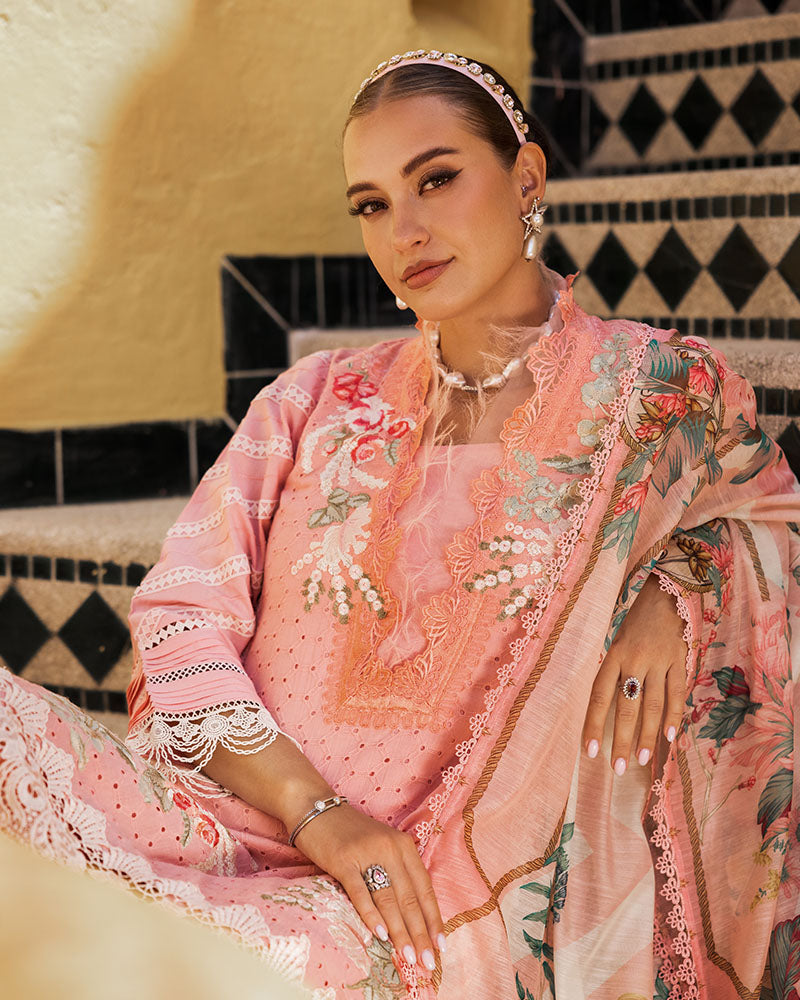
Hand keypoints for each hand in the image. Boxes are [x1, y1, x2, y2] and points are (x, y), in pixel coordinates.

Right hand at [292, 803, 444, 972]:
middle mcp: (390, 848)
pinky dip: (371, 915)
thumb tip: (412, 916)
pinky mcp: (343, 860)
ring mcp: (367, 853)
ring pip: (389, 899)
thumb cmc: (350, 834)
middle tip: (427, 962)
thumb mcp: (382, 846)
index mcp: (404, 845)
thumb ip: (397, 872)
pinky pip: (360, 892)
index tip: (441, 946)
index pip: (425, 888)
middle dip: (420, 934)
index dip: (434, 918)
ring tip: (409, 957)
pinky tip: (380, 935)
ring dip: (400, 932)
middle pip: (409, 898)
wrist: (316, 808)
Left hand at [582, 572, 686, 773]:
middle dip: (621, 739)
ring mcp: (659, 661)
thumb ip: (614, 672)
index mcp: (613, 655)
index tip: (589, 752)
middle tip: (617, 767)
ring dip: (646, 736)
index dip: (593, 724)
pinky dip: (674, 716)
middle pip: (626, 706)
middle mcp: (634, 660)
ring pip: (652, 705)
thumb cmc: (635, 624)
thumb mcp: (616, 642)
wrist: (665, 594)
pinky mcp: (680, 661)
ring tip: (641, 761)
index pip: (598, 695)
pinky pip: (677, 693)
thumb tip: (605, 710)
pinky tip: (670, 737)